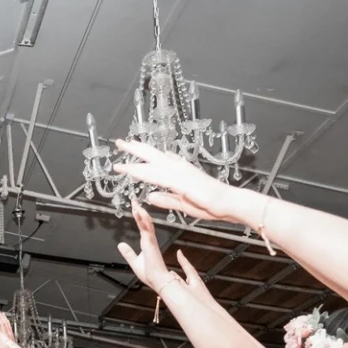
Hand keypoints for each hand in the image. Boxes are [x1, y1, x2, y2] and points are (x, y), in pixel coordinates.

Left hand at [112, 139, 260, 225]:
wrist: (227, 203)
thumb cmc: (210, 204)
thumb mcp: (181, 204)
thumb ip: (165, 199)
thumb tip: (150, 196)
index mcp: (179, 172)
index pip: (158, 161)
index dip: (143, 155)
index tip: (133, 149)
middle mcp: (178, 168)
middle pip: (152, 155)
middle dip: (135, 148)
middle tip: (120, 142)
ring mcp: (179, 173)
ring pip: (152, 162)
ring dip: (135, 156)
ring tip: (122, 148)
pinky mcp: (180, 181)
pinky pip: (157, 176)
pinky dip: (144, 172)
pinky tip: (132, 170)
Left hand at [116, 200, 181, 294]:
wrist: (157, 281)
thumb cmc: (149, 273)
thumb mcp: (134, 261)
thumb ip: (128, 253)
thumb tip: (120, 245)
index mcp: (147, 243)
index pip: (142, 225)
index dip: (139, 216)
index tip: (135, 207)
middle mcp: (149, 240)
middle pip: (145, 221)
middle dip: (140, 210)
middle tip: (135, 200)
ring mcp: (151, 241)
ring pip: (147, 223)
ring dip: (141, 213)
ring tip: (136, 204)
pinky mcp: (150, 244)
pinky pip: (147, 229)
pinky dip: (144, 220)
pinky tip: (140, 213)